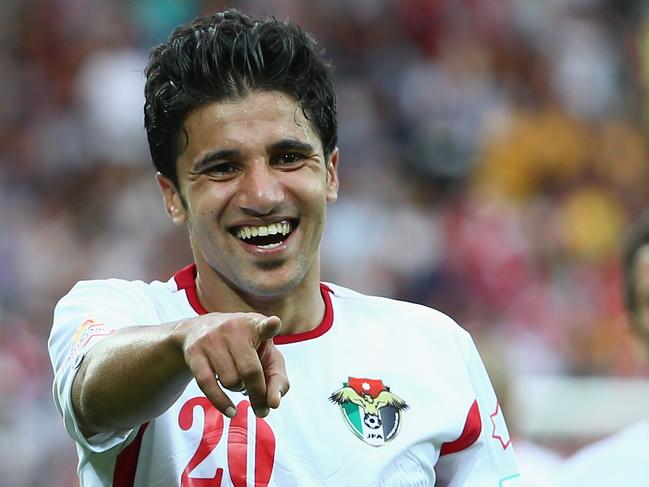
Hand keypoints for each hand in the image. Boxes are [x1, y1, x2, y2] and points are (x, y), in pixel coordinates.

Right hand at [173, 313, 288, 417]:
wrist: (201, 329)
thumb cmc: (244, 348)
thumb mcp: (265, 355)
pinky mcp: (194, 352)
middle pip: (250, 371)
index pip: (264, 325)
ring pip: (230, 381)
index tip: (274, 323)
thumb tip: (272, 405)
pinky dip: (221, 402)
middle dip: (258, 393)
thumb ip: (277, 379)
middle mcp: (234, 328)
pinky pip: (207, 384)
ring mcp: (211, 339)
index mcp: (256, 325)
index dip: (270, 326)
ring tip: (239, 382)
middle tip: (262, 406)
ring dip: (238, 390)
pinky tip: (231, 411)